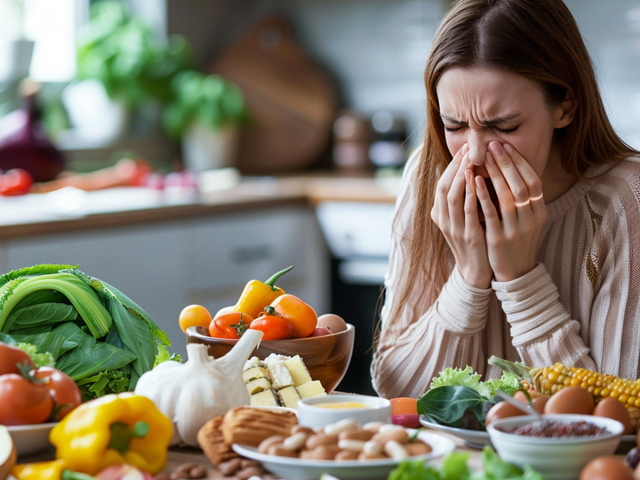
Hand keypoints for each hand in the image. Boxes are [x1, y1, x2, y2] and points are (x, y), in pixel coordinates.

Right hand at [431, 143, 492, 288]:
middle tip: (467, 148)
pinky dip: (469, 193)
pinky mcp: (467, 236)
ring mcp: (453, 228)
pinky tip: (476, 180)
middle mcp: (442, 220)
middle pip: (443, 186)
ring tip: (470, 158)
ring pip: (451, 196)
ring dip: (460, 175)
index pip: (441, 184)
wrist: (477, 272)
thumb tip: (468, 174)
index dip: (451, 166)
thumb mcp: (464, 219)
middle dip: (455, 166)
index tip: (464, 149)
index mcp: (440, 215)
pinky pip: (466, 211)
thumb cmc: (474, 242)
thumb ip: (463, 200)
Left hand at [475, 142, 545, 281]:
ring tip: (483, 157)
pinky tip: (474, 181)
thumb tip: (509, 169)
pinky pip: (491, 213)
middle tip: (493, 145)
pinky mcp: (500, 239)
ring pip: (508, 197)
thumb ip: (522, 199)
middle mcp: (531, 219)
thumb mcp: (526, 219)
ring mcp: (516, 230)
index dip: (520, 162)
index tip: (507, 146)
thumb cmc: (516, 240)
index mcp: (539, 212)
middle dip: (507, 163)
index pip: (534, 181)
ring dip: (495, 174)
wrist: (514, 273)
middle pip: (521, 185)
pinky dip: (483, 195)